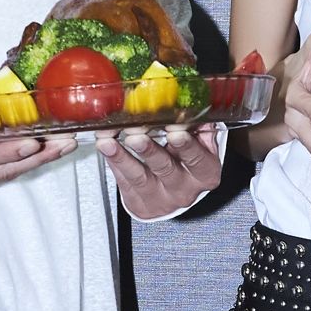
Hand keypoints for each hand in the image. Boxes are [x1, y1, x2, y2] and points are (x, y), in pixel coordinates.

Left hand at [97, 125, 221, 218]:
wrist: (175, 194)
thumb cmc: (187, 163)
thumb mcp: (201, 147)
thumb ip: (198, 129)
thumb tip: (193, 108)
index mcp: (205, 174)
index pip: (197, 159)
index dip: (186, 145)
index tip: (175, 130)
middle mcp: (184, 189)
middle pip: (165, 168)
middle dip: (149, 150)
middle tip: (136, 135)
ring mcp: (161, 198)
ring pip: (139, 177)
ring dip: (122, 157)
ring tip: (108, 141)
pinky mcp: (139, 203)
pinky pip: (124, 182)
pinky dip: (113, 162)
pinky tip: (105, 147)